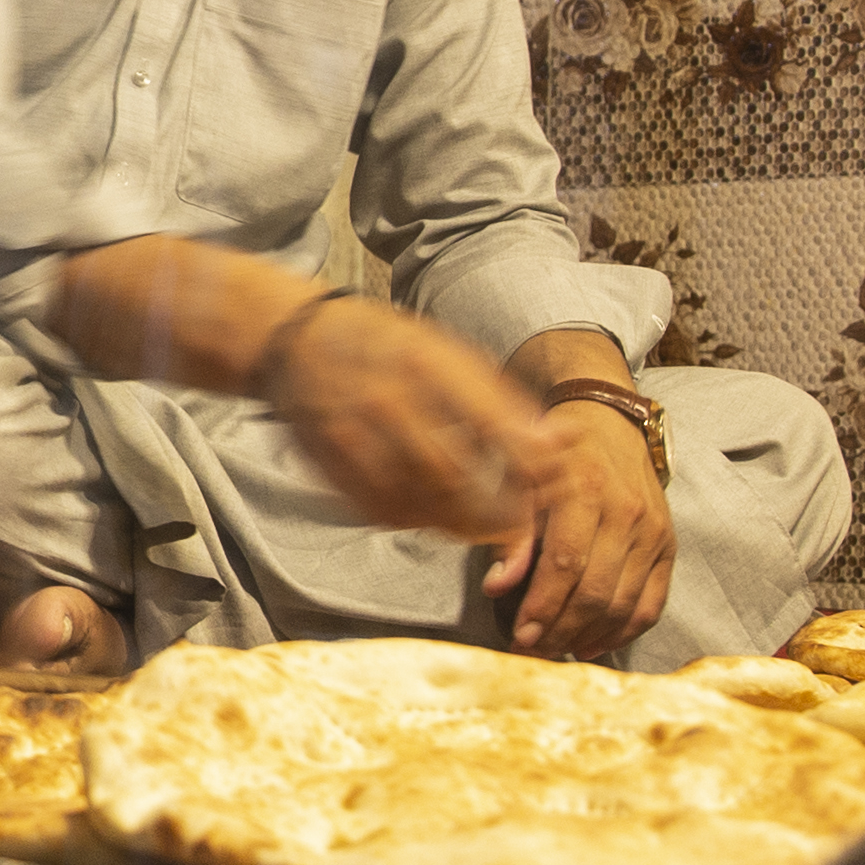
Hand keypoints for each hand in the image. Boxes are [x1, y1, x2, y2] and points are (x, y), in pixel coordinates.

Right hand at [251, 292, 549, 548]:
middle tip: (520, 523)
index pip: (493, 426)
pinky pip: (382, 511)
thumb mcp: (451, 353)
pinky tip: (435, 514)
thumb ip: (507, 402)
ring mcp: (351, 434)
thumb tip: (567, 442)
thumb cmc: (390, 345)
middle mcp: (386, 398)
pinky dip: (418, 522)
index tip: (554, 485)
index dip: (530, 466)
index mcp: (426, 361)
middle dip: (494, 511)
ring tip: (484, 525)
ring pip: (417, 503)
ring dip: (459, 524)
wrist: (297, 340)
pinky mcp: (329, 464)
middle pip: (454, 478)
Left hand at [484, 397, 675, 657]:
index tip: (520, 636)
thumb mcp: (524, 479)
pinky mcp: (669, 546)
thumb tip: (499, 588)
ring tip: (556, 651)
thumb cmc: (556, 453)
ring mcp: (653, 531)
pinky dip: (623, 631)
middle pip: (596, 592)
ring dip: (588, 637)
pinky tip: (593, 644)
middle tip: (531, 651)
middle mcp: (625, 512)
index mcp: (585, 489)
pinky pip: (652, 603)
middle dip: (560, 631)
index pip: (566, 563)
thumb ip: (513, 534)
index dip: (543, 607)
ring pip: (624, 604)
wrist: (609, 421)